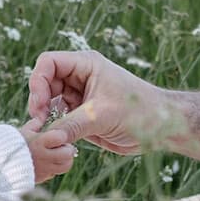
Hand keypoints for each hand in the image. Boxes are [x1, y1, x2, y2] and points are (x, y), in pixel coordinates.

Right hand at [22, 114, 76, 182]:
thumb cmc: (9, 146)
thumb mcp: (22, 132)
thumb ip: (34, 124)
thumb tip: (41, 117)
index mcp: (39, 142)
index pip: (62, 137)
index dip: (61, 135)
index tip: (56, 135)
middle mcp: (44, 156)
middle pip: (68, 153)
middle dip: (67, 149)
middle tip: (59, 146)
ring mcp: (44, 169)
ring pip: (66, 165)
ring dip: (64, 160)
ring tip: (55, 155)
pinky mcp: (42, 178)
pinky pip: (55, 173)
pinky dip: (54, 168)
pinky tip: (45, 163)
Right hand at [28, 50, 174, 154]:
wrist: (162, 128)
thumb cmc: (139, 112)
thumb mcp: (102, 117)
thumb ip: (72, 125)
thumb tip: (46, 138)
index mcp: (86, 64)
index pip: (48, 63)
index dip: (37, 81)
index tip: (40, 106)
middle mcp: (80, 77)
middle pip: (45, 82)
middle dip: (39, 101)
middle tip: (40, 122)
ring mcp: (80, 95)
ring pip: (50, 101)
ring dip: (46, 116)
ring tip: (48, 132)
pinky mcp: (83, 114)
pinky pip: (60, 117)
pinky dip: (55, 127)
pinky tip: (57, 138)